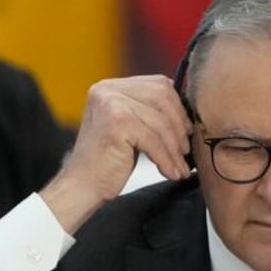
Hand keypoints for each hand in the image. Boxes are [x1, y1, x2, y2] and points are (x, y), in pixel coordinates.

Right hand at [41, 75, 192, 232]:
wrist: (83, 186)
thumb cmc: (109, 161)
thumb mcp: (130, 128)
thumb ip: (149, 113)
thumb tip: (188, 112)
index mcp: (111, 87)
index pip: (158, 85)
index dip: (178, 108)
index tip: (186, 131)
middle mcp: (108, 90)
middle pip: (163, 97)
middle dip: (180, 126)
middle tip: (185, 150)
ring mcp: (110, 104)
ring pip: (161, 122)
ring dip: (175, 148)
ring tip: (180, 167)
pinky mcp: (116, 123)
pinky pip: (154, 140)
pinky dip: (167, 159)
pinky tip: (171, 173)